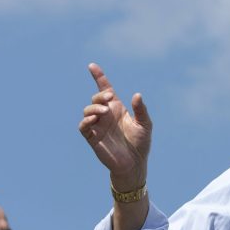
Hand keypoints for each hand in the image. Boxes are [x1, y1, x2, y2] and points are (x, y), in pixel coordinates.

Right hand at [79, 63, 151, 190]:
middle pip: (96, 98)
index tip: (92, 66)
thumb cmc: (140, 143)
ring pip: (88, 111)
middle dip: (101, 95)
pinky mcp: (92, 138)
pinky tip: (94, 120)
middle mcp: (106, 115)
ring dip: (94, 108)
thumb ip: (141, 110)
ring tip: (105, 111)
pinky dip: (86, 121)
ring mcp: (98, 126)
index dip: (99, 77)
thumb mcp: (145, 124)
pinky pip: (83, 127)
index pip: (105, 88)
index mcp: (117, 108)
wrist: (135, 164)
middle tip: (110, 97)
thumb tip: (137, 95)